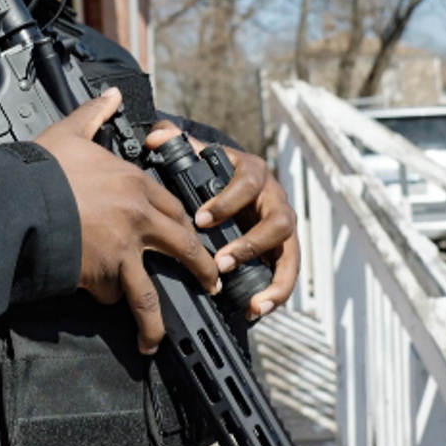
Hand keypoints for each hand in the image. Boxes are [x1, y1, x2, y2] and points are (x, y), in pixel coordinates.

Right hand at [34, 88, 222, 353]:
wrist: (18, 203)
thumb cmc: (41, 169)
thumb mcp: (70, 132)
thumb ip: (96, 113)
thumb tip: (113, 94)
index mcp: (134, 183)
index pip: (173, 206)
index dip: (184, 223)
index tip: (191, 234)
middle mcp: (137, 218)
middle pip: (182, 246)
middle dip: (200, 268)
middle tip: (211, 283)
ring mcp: (122, 250)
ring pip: (149, 292)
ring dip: (156, 320)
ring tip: (157, 339)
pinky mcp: (102, 274)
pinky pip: (109, 295)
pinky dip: (104, 300)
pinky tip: (99, 304)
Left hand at [145, 123, 299, 320]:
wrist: (236, 181)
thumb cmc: (216, 171)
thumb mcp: (200, 155)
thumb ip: (178, 143)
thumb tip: (156, 135)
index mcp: (253, 173)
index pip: (247, 184)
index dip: (227, 202)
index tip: (201, 219)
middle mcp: (274, 199)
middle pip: (278, 221)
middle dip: (251, 244)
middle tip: (222, 262)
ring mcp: (282, 227)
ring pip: (289, 252)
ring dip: (273, 279)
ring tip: (250, 301)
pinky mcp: (282, 250)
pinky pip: (286, 273)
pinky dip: (276, 293)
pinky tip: (256, 310)